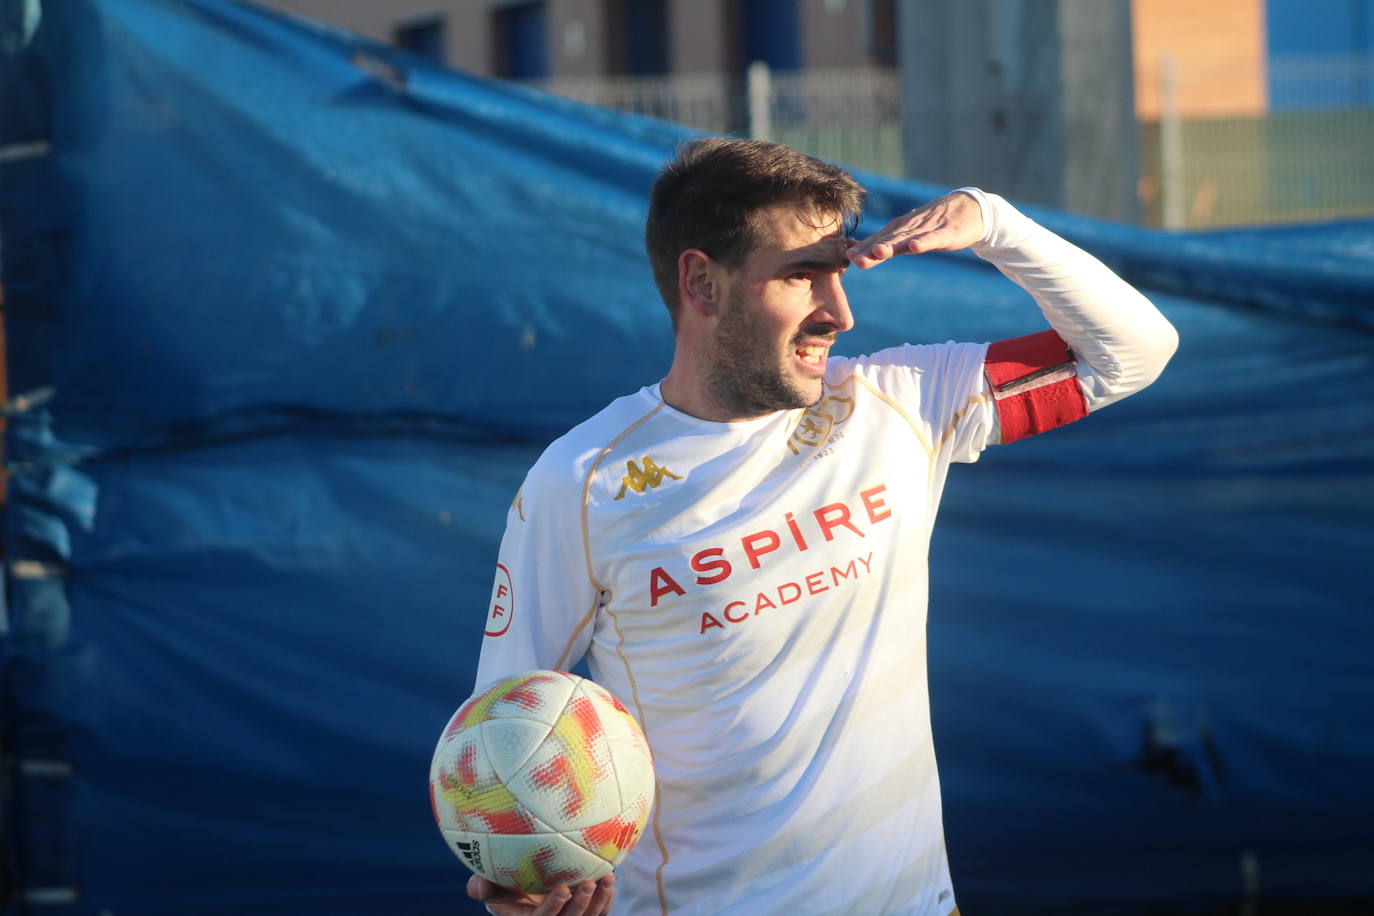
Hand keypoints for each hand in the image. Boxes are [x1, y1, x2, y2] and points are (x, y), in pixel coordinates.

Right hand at [467, 874, 615, 915]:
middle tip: (589, 883)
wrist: (527, 882)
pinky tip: (611, 881)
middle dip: (580, 907)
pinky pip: (598, 914)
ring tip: (608, 879)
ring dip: (599, 902)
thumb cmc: (505, 881)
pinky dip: (606, 900)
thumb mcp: (490, 884)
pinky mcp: (584, 915)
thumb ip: (482, 886)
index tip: (563, 888)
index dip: (553, 908)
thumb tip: (478, 886)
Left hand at [847, 190, 983, 268]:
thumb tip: (859, 252)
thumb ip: (887, 244)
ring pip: (907, 239)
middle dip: (870, 250)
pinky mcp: (946, 233)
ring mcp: (927, 230)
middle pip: (888, 240)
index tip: (846, 256)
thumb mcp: (909, 235)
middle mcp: (909, 228)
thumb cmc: (934, 224)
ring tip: (878, 252)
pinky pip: (933, 239)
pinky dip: (923, 243)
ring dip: (892, 246)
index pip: (877, 240)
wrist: (969, 208)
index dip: (863, 248)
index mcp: (899, 230)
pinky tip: (914, 247)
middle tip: (855, 258)